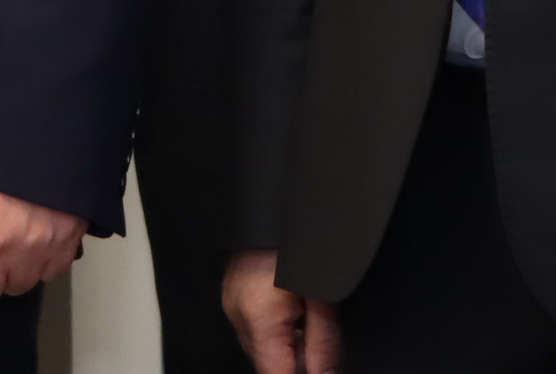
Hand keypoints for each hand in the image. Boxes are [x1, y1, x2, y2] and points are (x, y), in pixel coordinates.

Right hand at [224, 250, 342, 373]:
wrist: (277, 200)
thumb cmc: (302, 240)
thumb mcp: (324, 296)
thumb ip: (324, 344)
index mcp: (258, 318)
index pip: (275, 373)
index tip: (317, 370)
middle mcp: (237, 314)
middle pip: (266, 362)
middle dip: (295, 362)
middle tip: (321, 342)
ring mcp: (231, 302)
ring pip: (260, 345)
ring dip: (285, 346)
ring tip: (312, 321)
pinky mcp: (233, 290)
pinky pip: (254, 325)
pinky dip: (275, 329)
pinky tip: (297, 312)